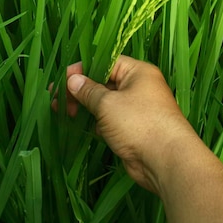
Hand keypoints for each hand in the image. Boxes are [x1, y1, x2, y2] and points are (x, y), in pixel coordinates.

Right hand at [51, 55, 198, 193]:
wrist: (165, 160)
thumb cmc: (139, 123)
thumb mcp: (107, 103)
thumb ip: (88, 91)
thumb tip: (72, 80)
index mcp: (137, 72)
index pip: (106, 62)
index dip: (83, 69)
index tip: (62, 79)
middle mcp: (138, 87)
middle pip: (104, 82)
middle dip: (80, 90)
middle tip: (57, 100)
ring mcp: (136, 110)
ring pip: (105, 103)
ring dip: (85, 107)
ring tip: (62, 112)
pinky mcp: (131, 129)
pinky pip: (109, 120)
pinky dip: (95, 122)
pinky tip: (78, 125)